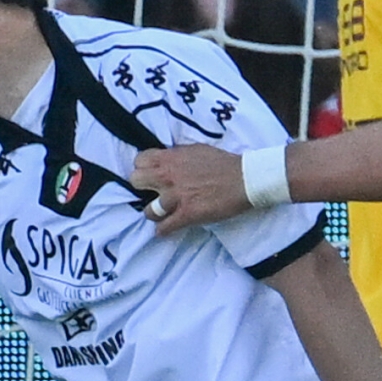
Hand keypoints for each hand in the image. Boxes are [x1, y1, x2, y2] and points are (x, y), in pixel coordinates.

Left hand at [132, 142, 251, 233]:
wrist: (245, 179)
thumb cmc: (224, 164)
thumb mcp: (196, 150)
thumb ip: (177, 156)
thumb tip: (167, 160)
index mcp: (171, 158)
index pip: (140, 160)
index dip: (143, 168)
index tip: (150, 174)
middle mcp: (169, 175)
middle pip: (136, 181)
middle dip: (142, 187)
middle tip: (152, 192)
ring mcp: (176, 196)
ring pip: (148, 210)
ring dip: (154, 213)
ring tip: (161, 214)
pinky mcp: (187, 214)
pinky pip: (164, 228)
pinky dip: (164, 230)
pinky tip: (167, 229)